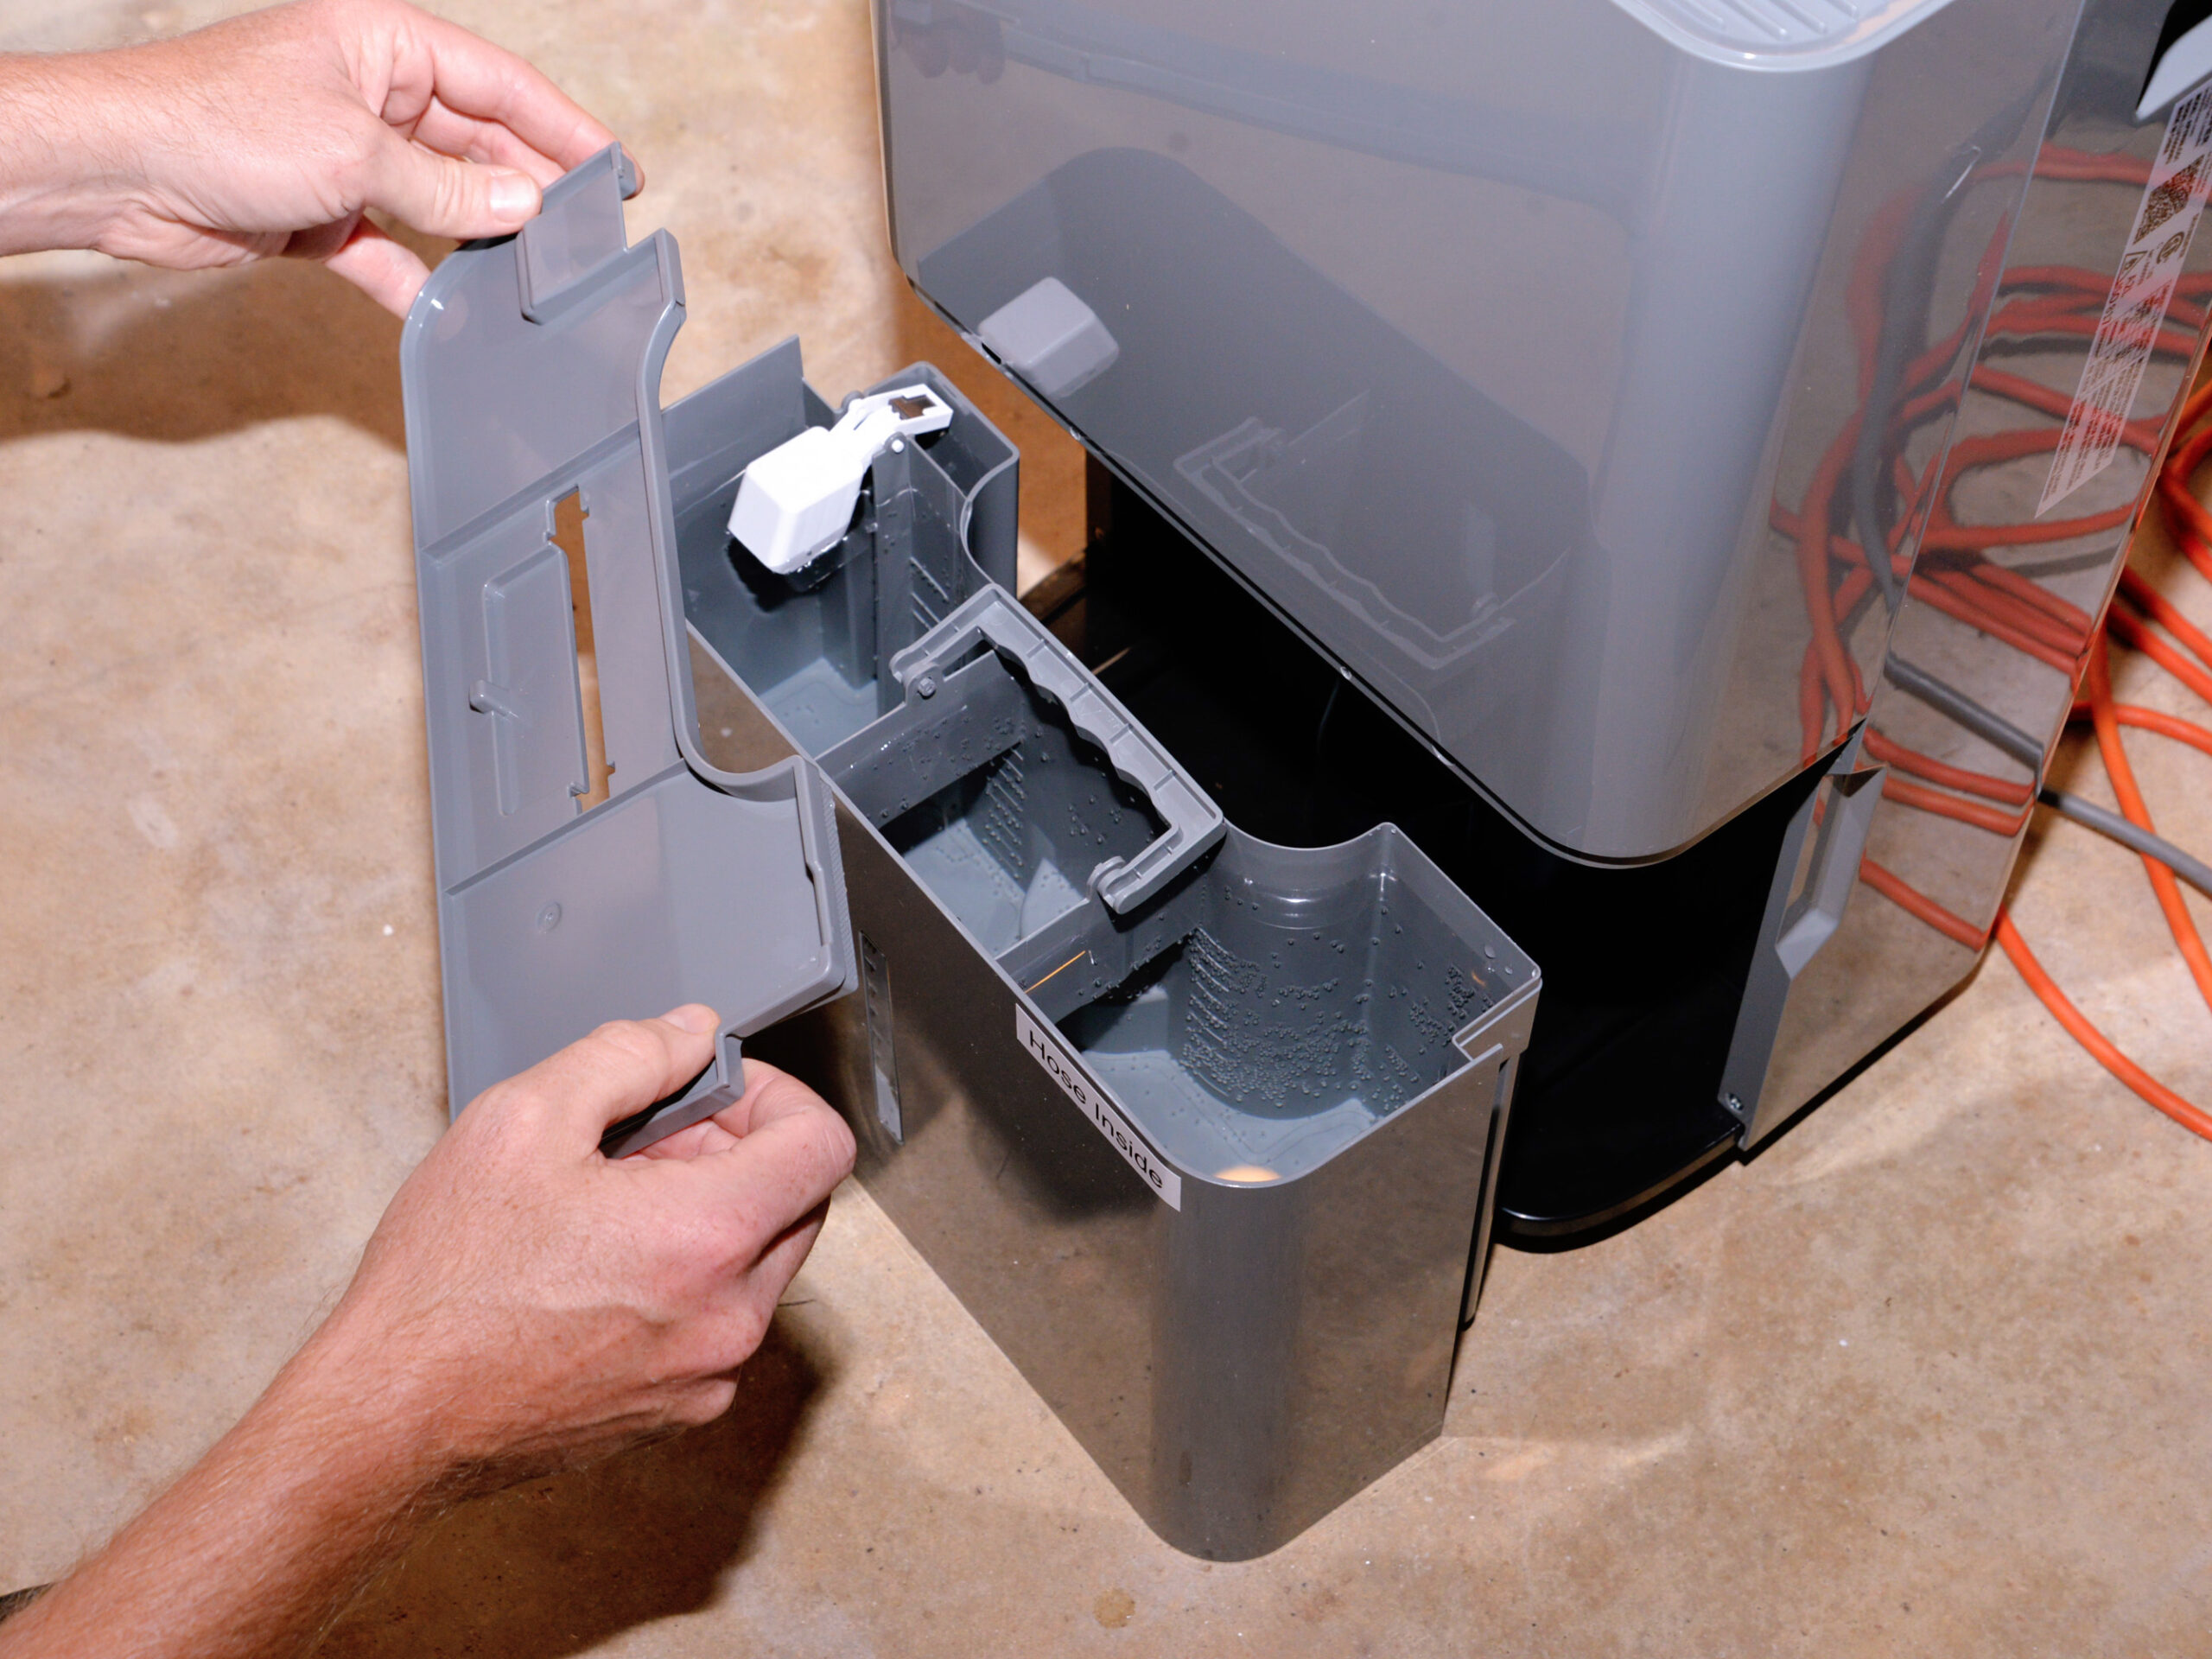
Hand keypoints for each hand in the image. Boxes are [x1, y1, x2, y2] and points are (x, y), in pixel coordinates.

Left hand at [0, 0, 627, 313]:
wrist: (117, 170)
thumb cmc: (214, 121)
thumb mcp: (354, 152)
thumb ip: (445, 188)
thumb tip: (519, 207)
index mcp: (382, 44)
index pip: (498, 83)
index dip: (561, 126)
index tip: (613, 168)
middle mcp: (368, 94)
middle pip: (474, 144)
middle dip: (525, 189)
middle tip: (581, 236)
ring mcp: (346, 155)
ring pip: (437, 201)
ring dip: (476, 239)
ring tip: (529, 275)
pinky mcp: (319, 213)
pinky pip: (390, 250)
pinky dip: (416, 280)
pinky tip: (447, 309)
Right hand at [0, 1009, 854, 1657]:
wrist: (388, 1417)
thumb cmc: (445, 1280)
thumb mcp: (522, 1118)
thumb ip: (628, 1055)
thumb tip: (695, 1033)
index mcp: (707, 1237)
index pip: (824, 1144)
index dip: (775, 1097)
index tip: (710, 1093)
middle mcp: (729, 1316)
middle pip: (795, 1201)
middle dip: (734, 1154)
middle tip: (640, 1144)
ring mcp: (709, 1374)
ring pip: (757, 1263)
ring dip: (708, 1217)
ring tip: (606, 1206)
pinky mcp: (680, 1410)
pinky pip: (718, 1320)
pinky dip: (685, 1280)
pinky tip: (598, 1270)